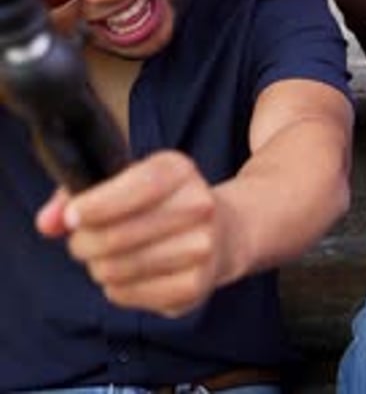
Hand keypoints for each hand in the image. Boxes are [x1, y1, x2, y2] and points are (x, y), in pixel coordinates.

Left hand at [36, 151, 221, 316]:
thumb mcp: (126, 181)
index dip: (95, 206)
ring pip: (116, 269)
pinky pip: (127, 294)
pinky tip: (128, 274)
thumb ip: (77, 195)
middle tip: (81, 241)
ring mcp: (201, 248)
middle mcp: (198, 205)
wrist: (221, 231)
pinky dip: (115, 288)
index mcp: (179, 169)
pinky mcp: (195, 287)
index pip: (134, 188)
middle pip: (116, 236)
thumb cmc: (159, 203)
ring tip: (106, 257)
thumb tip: (46, 222)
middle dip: (84, 242)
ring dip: (98, 266)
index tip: (72, 218)